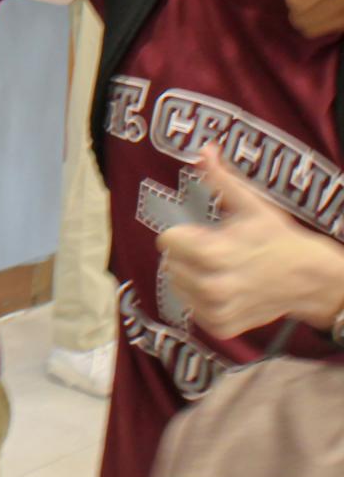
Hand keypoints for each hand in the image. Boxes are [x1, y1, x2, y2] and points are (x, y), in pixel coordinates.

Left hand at [159, 145, 343, 338]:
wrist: (309, 279)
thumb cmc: (277, 238)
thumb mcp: (251, 205)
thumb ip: (221, 178)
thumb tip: (204, 149)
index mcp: (215, 254)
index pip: (167, 241)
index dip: (182, 233)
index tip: (202, 233)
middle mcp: (214, 286)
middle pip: (169, 263)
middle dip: (186, 254)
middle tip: (213, 251)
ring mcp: (218, 309)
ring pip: (177, 286)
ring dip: (191, 276)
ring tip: (218, 269)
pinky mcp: (222, 327)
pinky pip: (193, 310)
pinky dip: (201, 299)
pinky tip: (222, 288)